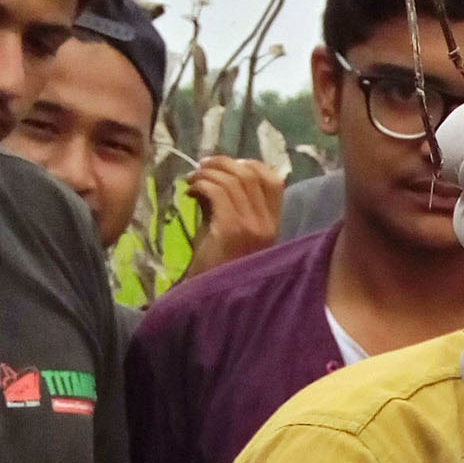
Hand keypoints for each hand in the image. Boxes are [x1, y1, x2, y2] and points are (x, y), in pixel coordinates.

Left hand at [186, 156, 287, 273]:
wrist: (207, 299)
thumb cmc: (216, 268)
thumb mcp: (230, 231)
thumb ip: (229, 204)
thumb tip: (214, 175)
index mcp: (273, 224)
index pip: (273, 180)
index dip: (248, 165)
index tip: (225, 167)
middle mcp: (268, 224)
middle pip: (251, 173)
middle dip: (222, 163)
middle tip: (201, 167)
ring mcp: (253, 227)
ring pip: (234, 179)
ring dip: (208, 173)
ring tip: (192, 180)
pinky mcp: (232, 230)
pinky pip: (218, 192)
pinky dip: (201, 185)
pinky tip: (190, 193)